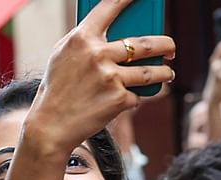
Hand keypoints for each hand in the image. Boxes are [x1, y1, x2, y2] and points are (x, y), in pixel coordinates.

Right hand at [29, 0, 175, 154]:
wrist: (50, 126)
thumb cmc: (57, 89)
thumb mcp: (62, 57)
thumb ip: (85, 40)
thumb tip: (119, 29)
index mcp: (81, 39)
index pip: (111, 6)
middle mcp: (98, 55)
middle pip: (146, 43)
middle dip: (166, 45)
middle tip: (171, 48)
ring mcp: (110, 78)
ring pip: (151, 71)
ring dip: (164, 72)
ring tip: (167, 73)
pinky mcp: (118, 100)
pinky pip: (137, 95)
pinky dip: (133, 98)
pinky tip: (126, 100)